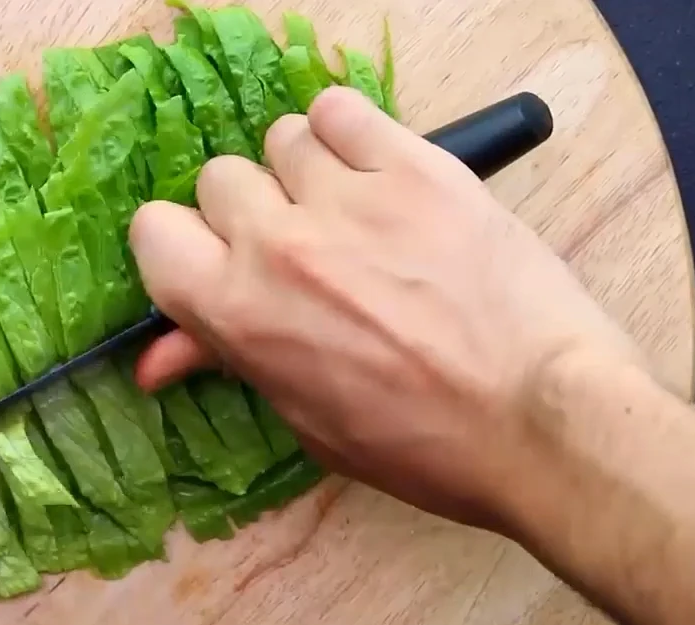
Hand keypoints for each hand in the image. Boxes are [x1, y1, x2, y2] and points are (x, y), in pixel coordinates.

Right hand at [128, 86, 640, 531]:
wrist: (540, 421)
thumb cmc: (421, 444)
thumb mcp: (305, 417)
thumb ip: (230, 361)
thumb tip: (155, 359)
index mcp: (237, 313)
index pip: (154, 231)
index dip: (183, 246)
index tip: (215, 259)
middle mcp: (278, 244)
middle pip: (219, 178)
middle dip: (250, 211)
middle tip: (299, 247)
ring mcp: (348, 199)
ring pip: (284, 138)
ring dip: (305, 171)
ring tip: (351, 210)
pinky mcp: (415, 167)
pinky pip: (343, 109)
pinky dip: (350, 132)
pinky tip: (375, 169)